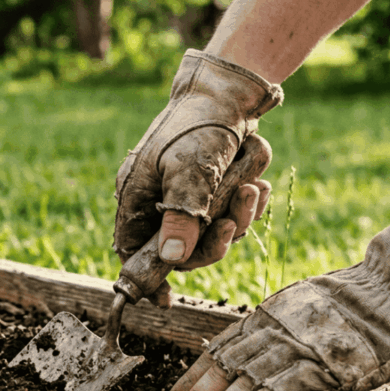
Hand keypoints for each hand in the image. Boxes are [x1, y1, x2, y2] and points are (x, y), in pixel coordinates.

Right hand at [113, 50, 283, 307]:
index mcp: (136, 195)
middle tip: (233, 223)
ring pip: (208, 231)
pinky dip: (245, 204)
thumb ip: (180, 217)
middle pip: (179, 247)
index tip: (166, 302)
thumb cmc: (201, 126)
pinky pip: (226, 212)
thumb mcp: (189, 173)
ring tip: (253, 189)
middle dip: (213, 240)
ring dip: (236, 217)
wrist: (230, 88)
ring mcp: (183, 193)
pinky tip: (258, 184)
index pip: (130, 249)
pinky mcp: (209, 185)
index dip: (147, 277)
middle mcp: (155, 198)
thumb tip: (172, 259)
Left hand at [161, 214, 389, 390]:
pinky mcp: (326, 365)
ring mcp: (299, 348)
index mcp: (265, 318)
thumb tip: (236, 354)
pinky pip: (287, 388)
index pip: (217, 351)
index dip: (191, 378)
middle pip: (224, 368)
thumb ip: (268, 329)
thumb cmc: (347, 304)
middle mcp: (275, 332)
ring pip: (247, 380)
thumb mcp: (296, 308)